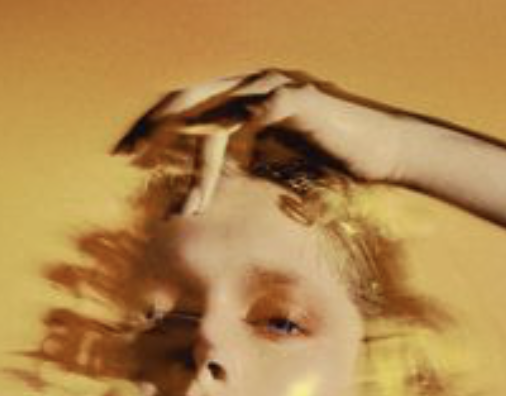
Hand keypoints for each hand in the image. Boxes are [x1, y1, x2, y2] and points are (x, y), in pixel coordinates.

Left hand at [113, 68, 415, 186]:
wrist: (381, 150)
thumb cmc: (329, 158)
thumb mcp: (272, 162)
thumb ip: (237, 164)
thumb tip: (194, 192)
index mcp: (241, 95)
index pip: (185, 103)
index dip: (150, 126)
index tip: (124, 154)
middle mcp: (253, 84)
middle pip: (189, 98)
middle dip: (153, 129)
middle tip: (125, 156)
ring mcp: (276, 87)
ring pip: (221, 111)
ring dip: (202, 164)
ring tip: (190, 202)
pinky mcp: (302, 99)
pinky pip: (263, 110)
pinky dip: (244, 131)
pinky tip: (230, 169)